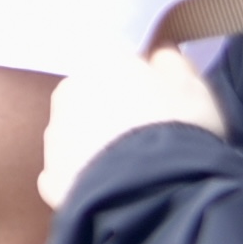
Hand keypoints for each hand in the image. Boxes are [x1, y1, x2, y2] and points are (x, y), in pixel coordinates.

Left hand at [39, 44, 231, 211]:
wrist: (153, 189)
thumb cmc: (178, 127)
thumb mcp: (193, 86)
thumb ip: (171, 61)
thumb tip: (157, 51)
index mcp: (100, 63)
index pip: (118, 67)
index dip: (141, 89)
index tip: (160, 109)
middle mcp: (68, 93)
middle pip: (92, 100)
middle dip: (112, 115)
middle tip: (145, 140)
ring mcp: (54, 138)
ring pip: (77, 138)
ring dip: (96, 148)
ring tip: (129, 170)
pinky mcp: (50, 179)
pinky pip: (70, 175)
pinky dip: (86, 181)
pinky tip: (111, 192)